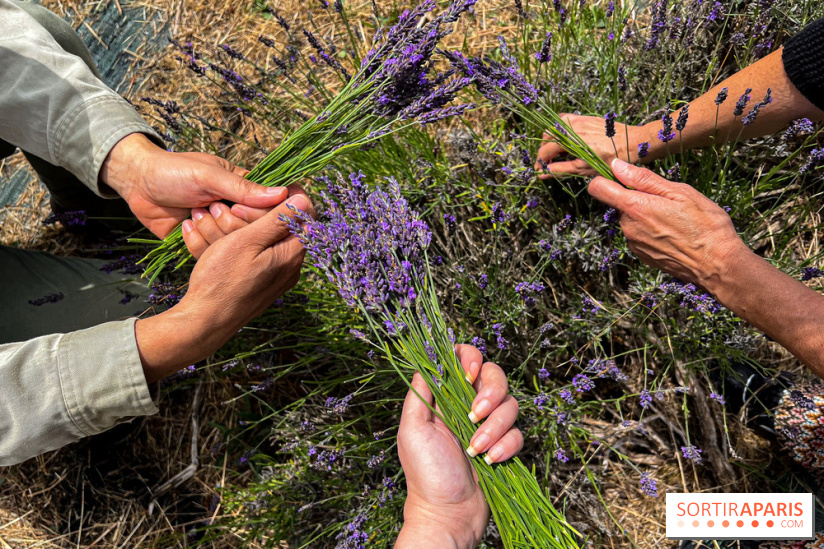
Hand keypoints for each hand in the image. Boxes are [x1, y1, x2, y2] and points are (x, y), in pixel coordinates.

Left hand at [99, 133, 288, 237]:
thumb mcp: (209, 176)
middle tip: (210, 208)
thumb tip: (282, 194)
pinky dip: (199, 244)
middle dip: (230, 223)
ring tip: (193, 213)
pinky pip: (212, 255)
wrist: (136, 183)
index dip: (257, 214)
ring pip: (233, 246)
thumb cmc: (174, 171)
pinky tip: (186, 226)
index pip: (268, 209)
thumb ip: (244, 188)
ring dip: (211, 232)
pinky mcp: (202, 244)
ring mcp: (219, 230)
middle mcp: (235, 211)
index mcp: (243, 189)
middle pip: (252, 231)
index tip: (237, 208)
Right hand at [134, 193, 314, 381]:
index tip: (269, 187)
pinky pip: (250, 257)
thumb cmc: (223, 279)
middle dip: (256, 211)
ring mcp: (274, 278)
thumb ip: (278, 220)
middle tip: (229, 206)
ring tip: (210, 216)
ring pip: (262, 241)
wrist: (204, 322)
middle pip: (283, 228)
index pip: (305, 217)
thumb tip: (303, 199)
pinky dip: (231, 243)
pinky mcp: (258, 285)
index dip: (290, 197)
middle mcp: (289, 268)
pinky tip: (205, 236)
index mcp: (291, 255)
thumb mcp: (249, 241)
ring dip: (237, 225)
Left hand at [395, 345, 522, 548]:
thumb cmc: (425, 474)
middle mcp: (468, 405)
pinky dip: (506, 446)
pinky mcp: (505, 445)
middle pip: (495, 375)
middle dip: (491, 392)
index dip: (471, 359)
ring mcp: (488, 425)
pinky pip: (518, 433)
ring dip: (495, 427)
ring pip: (510, 404)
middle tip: (475, 415)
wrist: (447, 515)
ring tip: (476, 449)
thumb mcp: (412, 430)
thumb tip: (427, 360)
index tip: (468, 375)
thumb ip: (420, 394)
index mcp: (445, 397)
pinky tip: (490, 461)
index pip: (463, 360)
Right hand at [535, 113, 647, 178]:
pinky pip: (567, 120)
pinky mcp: (587, 118)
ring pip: (556, 126)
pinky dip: (563, 129)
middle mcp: (571, 126)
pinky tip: (569, 139)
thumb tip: (543, 174)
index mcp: (568, 139)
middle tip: (548, 162)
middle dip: (544, 149)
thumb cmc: (611, 160)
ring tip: (559, 151)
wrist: (634, 143)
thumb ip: (561, 170)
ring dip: (552, 138)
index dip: (540, 162)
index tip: (539, 170)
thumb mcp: (584, 169)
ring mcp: (579, 119)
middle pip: (547, 136)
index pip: (545, 150)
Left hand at [588, 158, 748, 288]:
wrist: (718, 265)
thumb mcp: (679, 192)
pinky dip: (651, 231)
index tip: (622, 176)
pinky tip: (673, 234)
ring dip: (646, 215)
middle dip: (637, 198)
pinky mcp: (642, 256)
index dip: (606, 178)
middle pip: (619, 204)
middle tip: (666, 200)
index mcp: (635, 207)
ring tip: (675, 219)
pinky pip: (639, 236)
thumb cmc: (705, 225)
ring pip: (631, 220)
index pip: (598, 188)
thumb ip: (643, 179)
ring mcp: (634, 244)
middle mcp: (628, 227)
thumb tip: (617, 166)